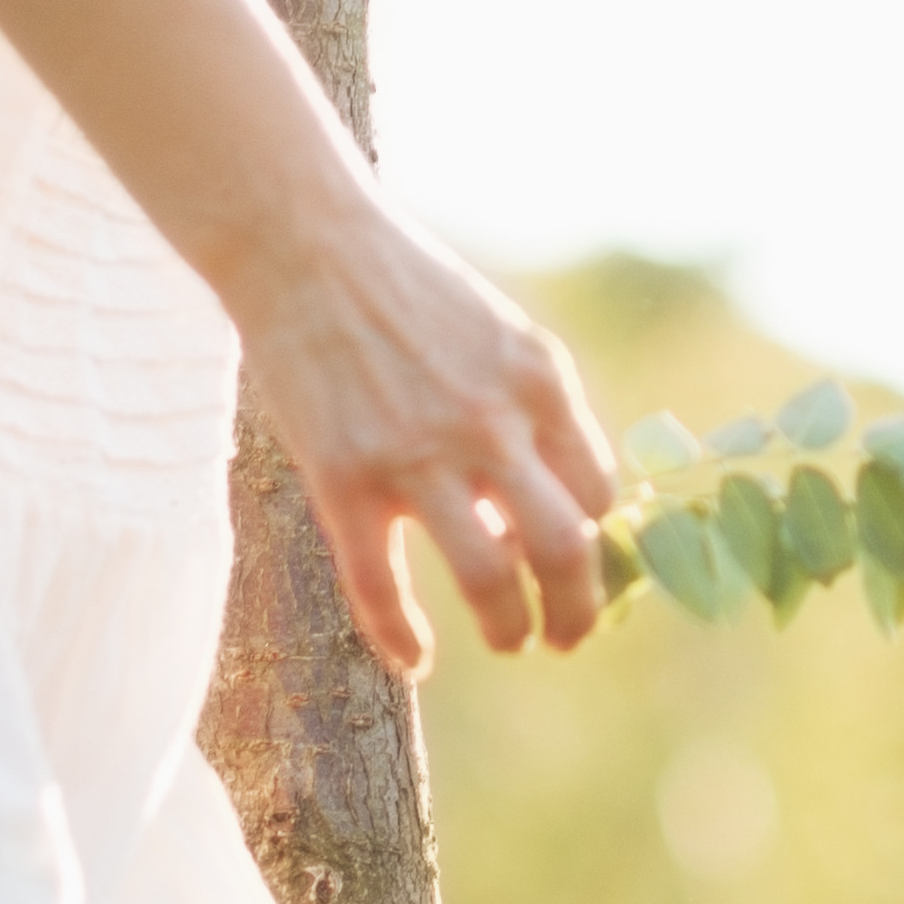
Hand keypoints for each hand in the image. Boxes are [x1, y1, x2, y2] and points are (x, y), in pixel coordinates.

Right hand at [222, 180, 615, 671]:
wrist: (304, 244)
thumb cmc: (402, 289)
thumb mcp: (495, 332)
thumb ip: (527, 410)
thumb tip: (542, 502)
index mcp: (538, 380)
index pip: (599, 493)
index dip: (599, 543)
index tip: (577, 566)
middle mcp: (490, 421)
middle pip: (566, 548)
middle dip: (578, 611)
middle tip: (568, 638)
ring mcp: (417, 454)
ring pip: (490, 578)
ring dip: (512, 629)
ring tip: (512, 642)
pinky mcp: (345, 479)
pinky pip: (382, 588)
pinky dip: (403, 637)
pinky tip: (415, 660)